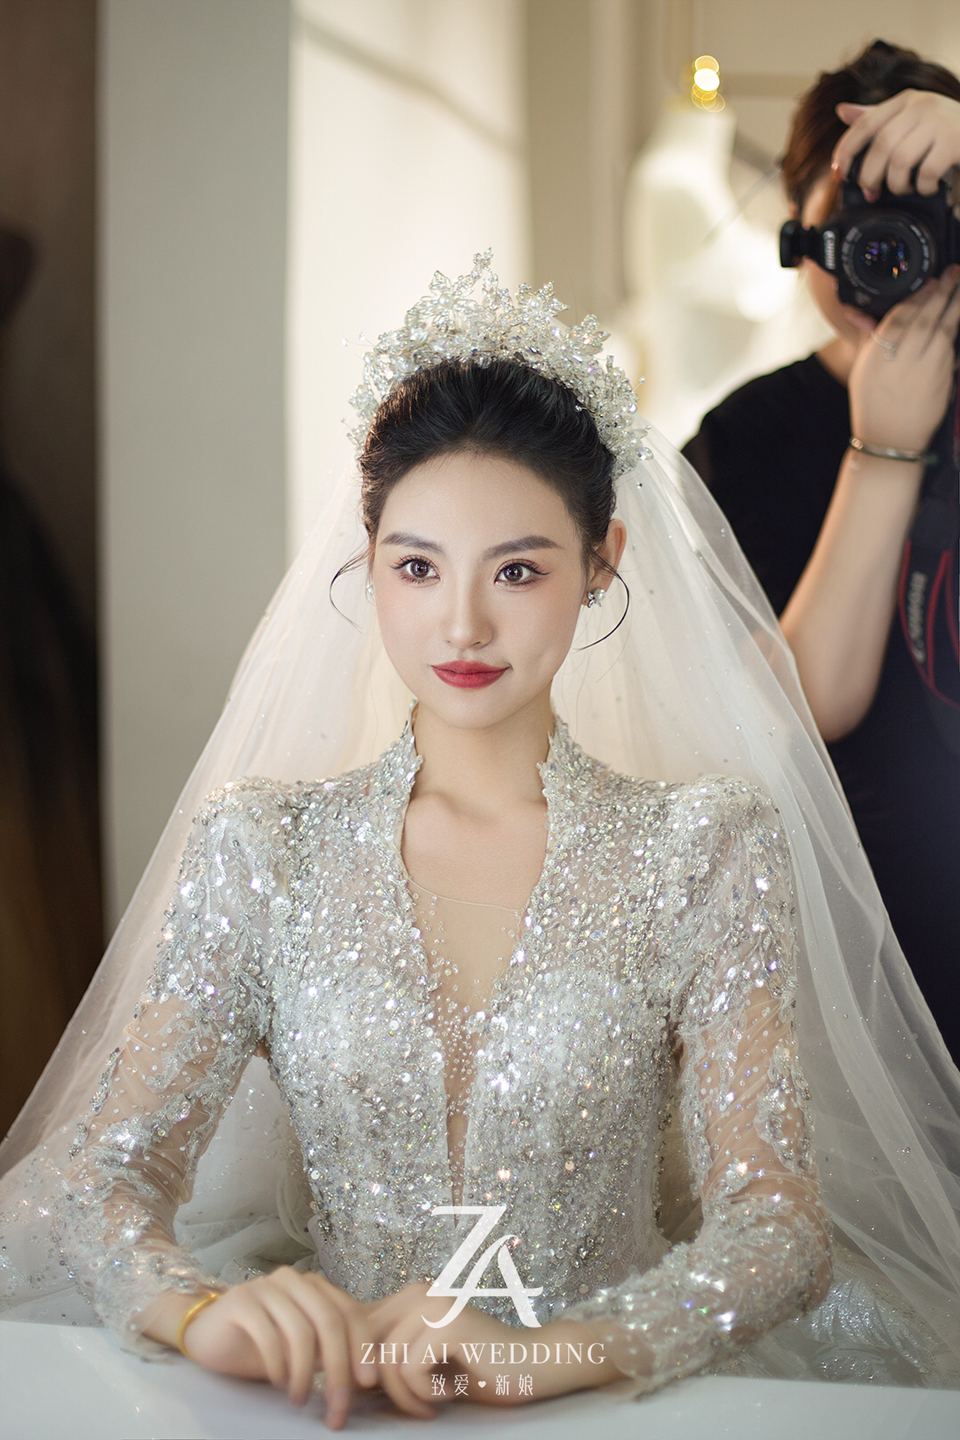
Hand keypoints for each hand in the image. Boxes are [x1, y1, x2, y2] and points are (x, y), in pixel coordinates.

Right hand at [174, 1269, 378, 1429]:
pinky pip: (269, 1335)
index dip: (362, 1349)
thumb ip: (331, 1352)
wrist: (207, 1333)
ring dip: (304, 1374)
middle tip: (336, 1408)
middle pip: (330, 1323)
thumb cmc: (260, 1344)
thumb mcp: (302, 1349)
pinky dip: (279, 1365)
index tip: (367, 1384)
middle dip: (338, 1370)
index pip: (350, 1313)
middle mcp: (294, 1280)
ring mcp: (267, 1286)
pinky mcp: (241, 1300)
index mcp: (315, 1287)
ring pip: (301, 1331)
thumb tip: (366, 1377)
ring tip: (299, 1400)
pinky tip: (278, 1383)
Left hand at [343, 1281, 622, 1411]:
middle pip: (364, 1346)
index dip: (354, 1368)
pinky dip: (423, 1394)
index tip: (373, 1397)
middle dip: (377, 1387)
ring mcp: (435, 1304)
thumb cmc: (475, 1369)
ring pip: (386, 1362)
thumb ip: (387, 1356)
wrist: (532, 1365)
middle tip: (411, 1407)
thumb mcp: (422, 1359)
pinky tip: (448, 1394)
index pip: (354, 1329)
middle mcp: (417, 1292)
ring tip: (431, 1404)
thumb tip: (336, 1374)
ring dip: (405, 1396)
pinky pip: (409, 1369)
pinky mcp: (450, 1324)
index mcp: (407, 1297)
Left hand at [831, 90, 959, 199]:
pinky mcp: (956, 141)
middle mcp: (922, 105)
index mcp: (906, 100)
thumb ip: (879, 118)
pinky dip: (923, 187)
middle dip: (870, 176)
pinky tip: (927, 187)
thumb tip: (842, 111)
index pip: (865, 123)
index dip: (846, 151)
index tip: (839, 173)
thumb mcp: (911, 118)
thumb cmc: (945, 130)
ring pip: (900, 161)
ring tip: (904, 189)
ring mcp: (941, 121)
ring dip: (897, 185)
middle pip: (881, 146)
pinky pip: (927, 172)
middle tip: (872, 192)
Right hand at [847, 265, 959, 452]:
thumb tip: (855, 312)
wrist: (889, 439)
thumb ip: (867, 336)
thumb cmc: (872, 404)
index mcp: (880, 354)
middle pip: (927, 318)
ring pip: (946, 330)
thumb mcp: (862, 369)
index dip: (918, 296)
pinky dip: (956, 331)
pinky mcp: (944, 379)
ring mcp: (928, 369)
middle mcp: (905, 359)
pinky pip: (952, 349)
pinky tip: (958, 317)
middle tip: (954, 272)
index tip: (930, 281)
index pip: (901, 316)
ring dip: (956, 306)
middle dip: (942, 292)